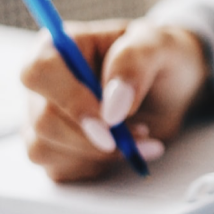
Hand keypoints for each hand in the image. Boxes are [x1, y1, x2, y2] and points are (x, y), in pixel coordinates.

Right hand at [21, 18, 209, 181]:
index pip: (40, 72)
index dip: (71, 101)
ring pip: (45, 149)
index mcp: (60, 46)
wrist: (174, 86)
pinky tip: (124, 150)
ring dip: (99, 154)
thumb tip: (112, 107)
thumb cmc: (162, 57)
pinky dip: (97, 166)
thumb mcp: (159, 45)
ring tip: (140, 136)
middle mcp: (45, 82)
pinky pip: (58, 168)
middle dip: (94, 137)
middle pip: (43, 120)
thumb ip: (133, 64)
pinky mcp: (55, 147)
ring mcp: (45, 116)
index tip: (111, 121)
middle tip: (141, 133)